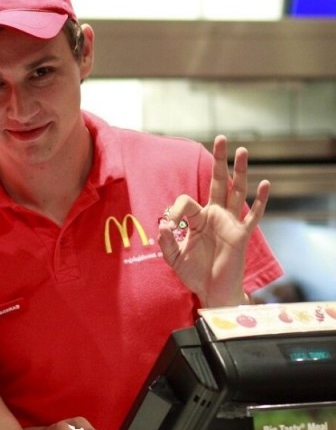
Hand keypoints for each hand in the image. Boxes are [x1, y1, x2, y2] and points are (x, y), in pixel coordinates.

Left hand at [158, 135, 268, 306]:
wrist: (212, 291)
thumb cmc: (194, 273)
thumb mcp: (172, 257)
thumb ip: (165, 240)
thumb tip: (163, 222)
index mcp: (196, 219)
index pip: (186, 200)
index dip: (176, 209)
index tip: (170, 224)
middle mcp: (215, 216)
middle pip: (218, 182)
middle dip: (219, 160)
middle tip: (221, 138)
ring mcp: (230, 223)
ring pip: (237, 192)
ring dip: (240, 171)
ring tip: (243, 151)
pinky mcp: (241, 235)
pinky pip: (253, 215)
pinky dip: (260, 200)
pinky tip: (265, 184)